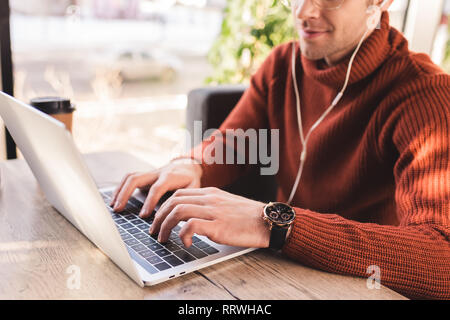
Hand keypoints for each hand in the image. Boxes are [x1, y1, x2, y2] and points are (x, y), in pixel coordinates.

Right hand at [110, 158, 201, 215]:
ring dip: (119, 191)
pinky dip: (120, 189)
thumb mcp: (193, 189)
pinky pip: (128, 179)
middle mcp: (157, 173)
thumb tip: (178, 216)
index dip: (149, 202)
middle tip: (119, 209)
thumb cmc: (191, 181)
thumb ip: (185, 200)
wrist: (188, 166)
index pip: (157, 188)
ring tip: (114, 206)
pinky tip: (115, 201)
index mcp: (170, 177)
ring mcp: (149, 173)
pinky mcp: (144, 176)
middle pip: (136, 178)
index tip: (143, 215)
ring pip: (130, 177)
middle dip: (125, 193)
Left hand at [150, 187, 269, 247]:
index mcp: (210, 193)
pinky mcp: (218, 226)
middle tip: (154, 230)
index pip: (179, 194)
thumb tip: (192, 219)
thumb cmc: (249, 216)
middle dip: (159, 217)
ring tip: (163, 238)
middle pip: (174, 201)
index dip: (164, 206)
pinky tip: (185, 243)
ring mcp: (213, 211)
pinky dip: (182, 234)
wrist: (267, 221)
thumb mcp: (226, 204)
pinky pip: (191, 226)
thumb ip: (209, 207)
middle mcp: (209, 199)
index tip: (159, 219)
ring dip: (165, 226)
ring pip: (178, 211)